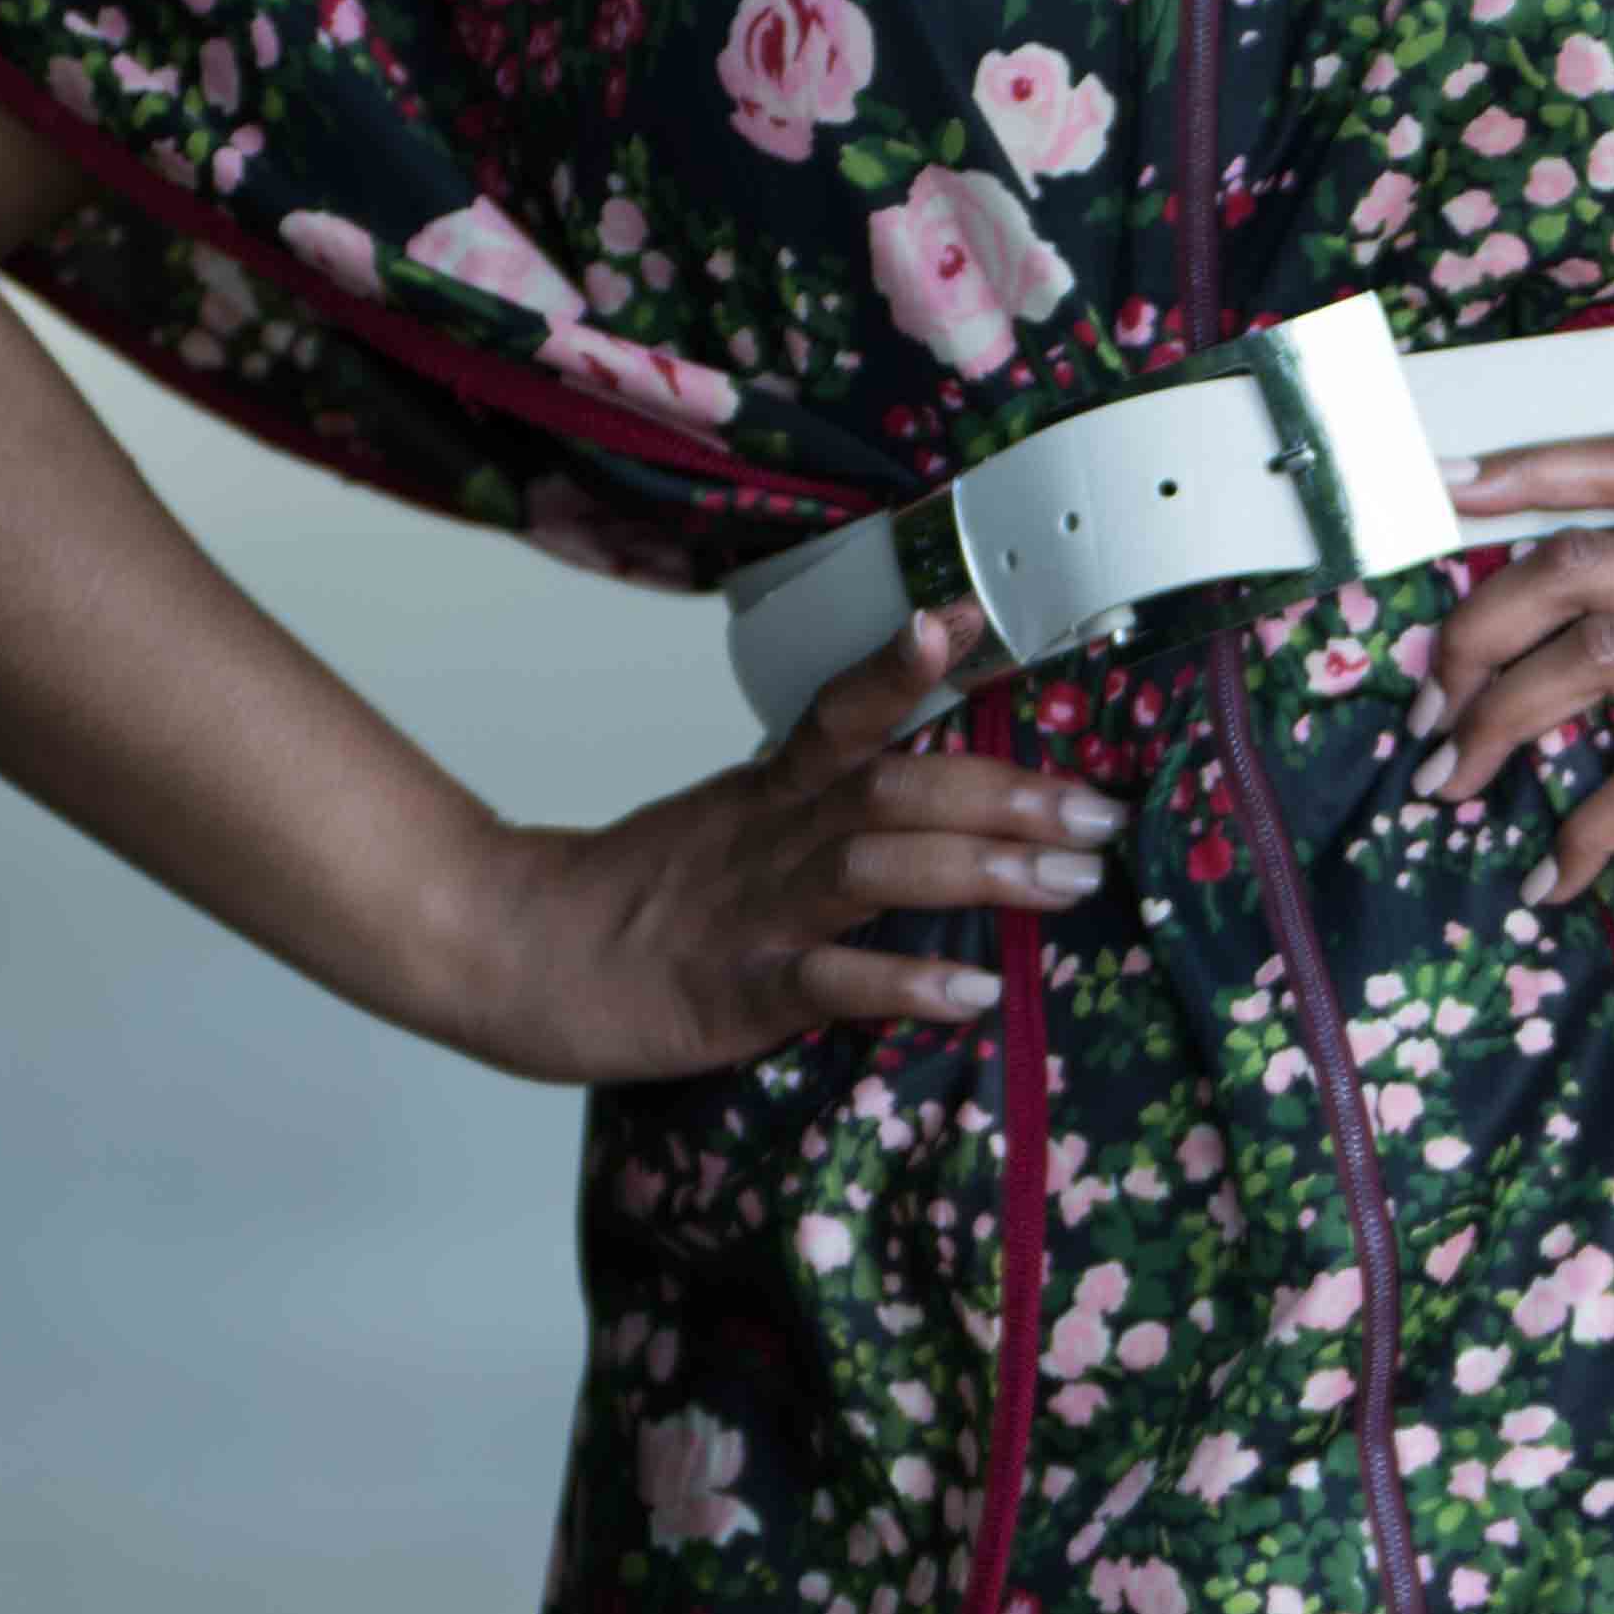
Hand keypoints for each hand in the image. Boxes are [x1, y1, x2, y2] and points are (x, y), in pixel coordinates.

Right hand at [455, 602, 1124, 1079]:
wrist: (514, 954)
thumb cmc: (638, 897)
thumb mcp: (729, 824)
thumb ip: (821, 803)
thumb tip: (936, 790)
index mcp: (769, 792)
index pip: (843, 710)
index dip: (903, 665)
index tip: (969, 619)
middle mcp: (770, 838)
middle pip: (895, 789)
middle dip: (1005, 794)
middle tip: (1100, 811)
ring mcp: (755, 914)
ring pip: (876, 869)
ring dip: (981, 870)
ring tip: (1071, 884)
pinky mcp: (737, 994)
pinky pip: (829, 984)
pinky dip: (904, 985)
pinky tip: (973, 992)